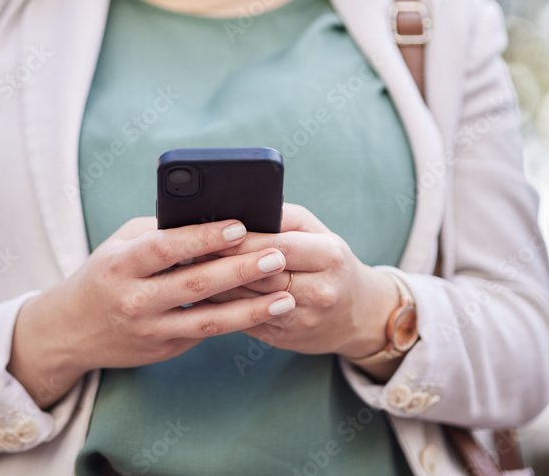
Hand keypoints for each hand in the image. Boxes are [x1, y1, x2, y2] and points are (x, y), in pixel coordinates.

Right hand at [6, 217, 295, 407]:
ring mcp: (149, 329)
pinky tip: (265, 310)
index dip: (204, 237)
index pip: (167, 247)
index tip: (239, 226)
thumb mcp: (120, 245)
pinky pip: (205, 333)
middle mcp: (134, 299)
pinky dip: (237, 321)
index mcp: (121, 264)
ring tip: (285, 295)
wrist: (69, 330)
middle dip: (241, 269)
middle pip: (195, 284)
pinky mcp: (163, 349)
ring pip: (208, 320)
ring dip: (251, 308)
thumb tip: (210, 215)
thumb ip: (159, 231)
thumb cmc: (104, 274)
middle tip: (277, 256)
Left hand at [202, 203, 398, 358]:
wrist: (359, 315)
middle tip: (189, 250)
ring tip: (189, 269)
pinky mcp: (286, 339)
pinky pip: (246, 320)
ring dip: (215, 285)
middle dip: (222, 262)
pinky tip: (202, 294)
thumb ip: (285, 217)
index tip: (211, 231)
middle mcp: (320, 291)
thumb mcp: (320, 233)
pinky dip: (222, 306)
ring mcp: (303, 320)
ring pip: (248, 300)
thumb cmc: (331, 263)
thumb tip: (242, 208)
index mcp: (329, 257)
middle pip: (259, 275)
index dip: (241, 240)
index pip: (277, 245)